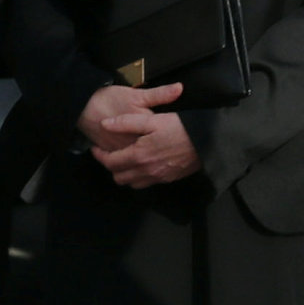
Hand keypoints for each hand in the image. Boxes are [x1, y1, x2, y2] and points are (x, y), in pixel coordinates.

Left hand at [78, 80, 197, 187]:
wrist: (207, 141)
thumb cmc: (179, 127)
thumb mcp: (152, 120)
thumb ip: (126, 123)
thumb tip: (105, 124)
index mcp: (138, 156)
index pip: (110, 162)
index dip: (99, 156)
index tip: (95, 148)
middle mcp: (145, 171)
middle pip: (119, 177)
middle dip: (111, 166)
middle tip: (110, 154)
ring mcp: (157, 177)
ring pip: (132, 183)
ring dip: (125, 174)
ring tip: (125, 159)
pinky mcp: (167, 179)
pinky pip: (146, 183)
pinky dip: (139, 177)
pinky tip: (142, 164)